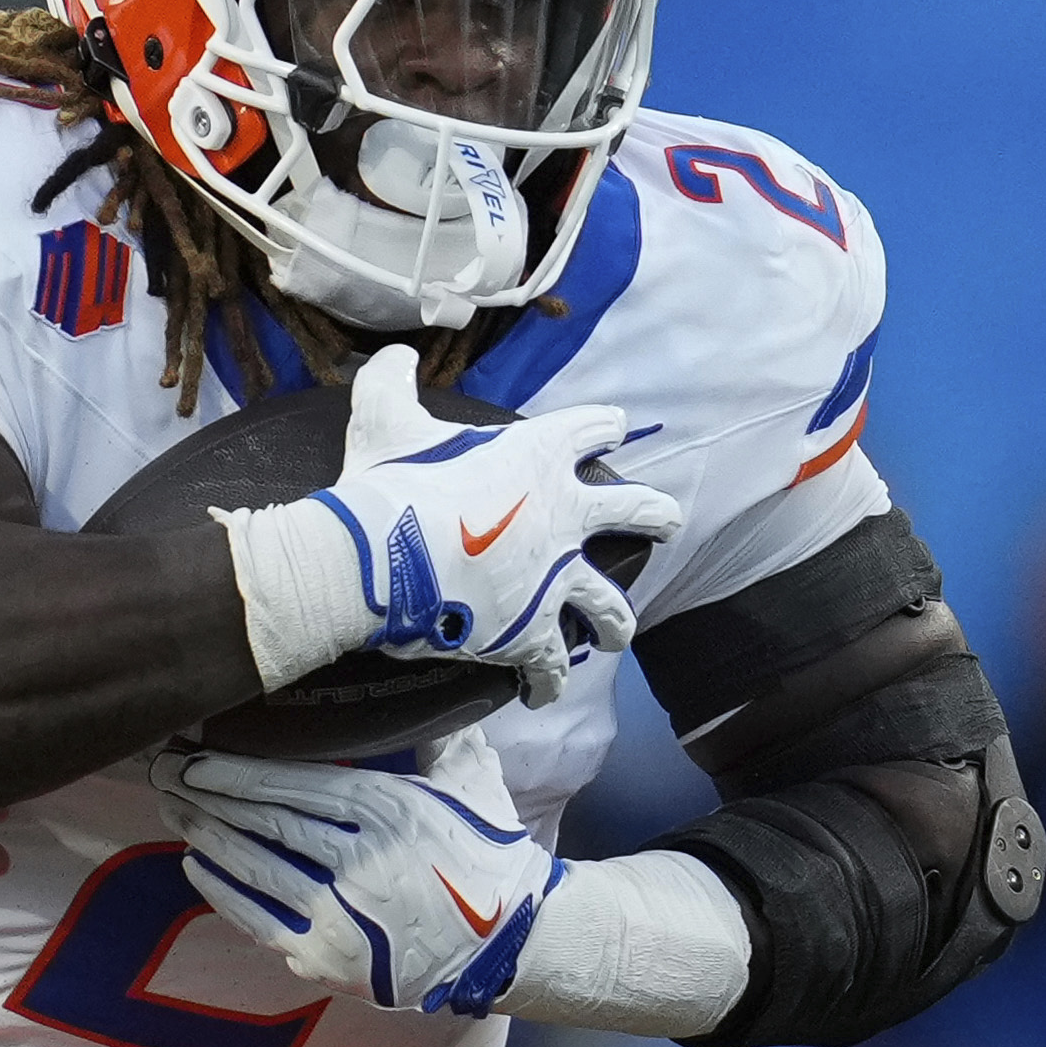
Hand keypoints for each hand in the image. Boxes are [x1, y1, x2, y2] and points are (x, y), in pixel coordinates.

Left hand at [164, 740, 562, 1014]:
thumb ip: (436, 733)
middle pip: (264, 820)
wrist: (513, 943)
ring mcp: (340, 914)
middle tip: (163, 771)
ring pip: (255, 867)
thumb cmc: (489, 855)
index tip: (195, 752)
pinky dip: (224, 891)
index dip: (236, 769)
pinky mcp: (329, 958)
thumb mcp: (471, 780)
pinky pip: (261, 920)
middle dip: (207, 794)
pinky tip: (195, 864)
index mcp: (390, 810)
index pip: (293, 784)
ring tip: (172, 809)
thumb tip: (415, 682)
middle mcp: (359, 861)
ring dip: (206, 836)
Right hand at [217, 344, 679, 704]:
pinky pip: (551, 666)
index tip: (616, 429)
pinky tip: (543, 692)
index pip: (593, 429)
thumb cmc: (387, 484)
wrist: (378, 559)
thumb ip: (392, 378)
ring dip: (615, 622)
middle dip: (655, 517)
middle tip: (667, 521)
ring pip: (609, 606)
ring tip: (615, 635)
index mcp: (538, 455)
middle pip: (636, 511)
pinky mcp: (531, 633)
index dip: (605, 427)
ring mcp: (555, 579)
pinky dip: (548, 682)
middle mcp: (564, 516)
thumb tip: (395, 353)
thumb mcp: (385, 417)